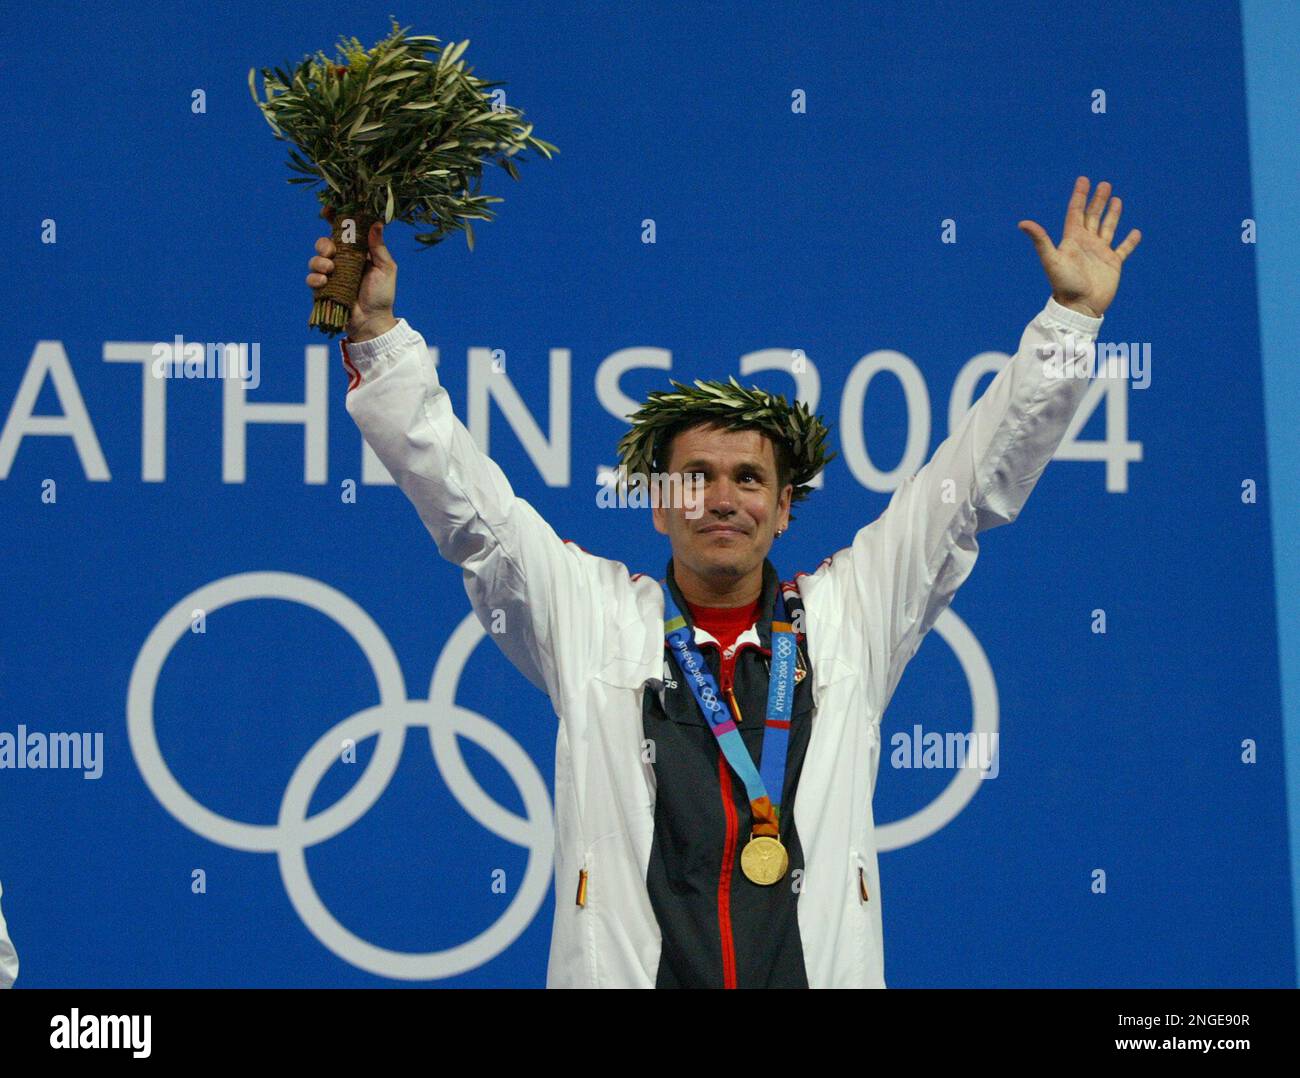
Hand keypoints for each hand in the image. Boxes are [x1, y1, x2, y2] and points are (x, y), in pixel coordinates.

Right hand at [306, 205, 398, 340]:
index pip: (342, 231)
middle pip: (324, 243)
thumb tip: (376, 223)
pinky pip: (311, 278)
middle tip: (331, 251)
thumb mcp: (385, 268)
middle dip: (323, 244)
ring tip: (330, 270)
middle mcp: (341, 261)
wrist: (373, 320)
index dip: (333, 219)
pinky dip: (315, 278)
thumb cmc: (382, 294)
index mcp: (356, 252)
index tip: (327, 210)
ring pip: (315, 259)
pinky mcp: (323, 289)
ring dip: (319, 261)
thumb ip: (379, 247)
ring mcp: (330, 275)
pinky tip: (324, 282)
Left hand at [1018, 176, 1141, 318]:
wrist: (1079, 307)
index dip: (1079, 196)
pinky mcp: (1113, 264)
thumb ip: (1040, 240)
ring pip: (1107, 228)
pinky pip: (1123, 249)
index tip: (1084, 179)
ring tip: (1117, 199)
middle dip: (1098, 200)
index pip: (1076, 212)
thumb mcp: (1051, 259)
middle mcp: (1086, 243)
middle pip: (1092, 216)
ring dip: (1112, 214)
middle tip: (1104, 184)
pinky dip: (1130, 241)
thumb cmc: (1064, 284)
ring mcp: (1100, 253)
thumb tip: (1022, 223)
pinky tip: (1135, 232)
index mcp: (1072, 239)